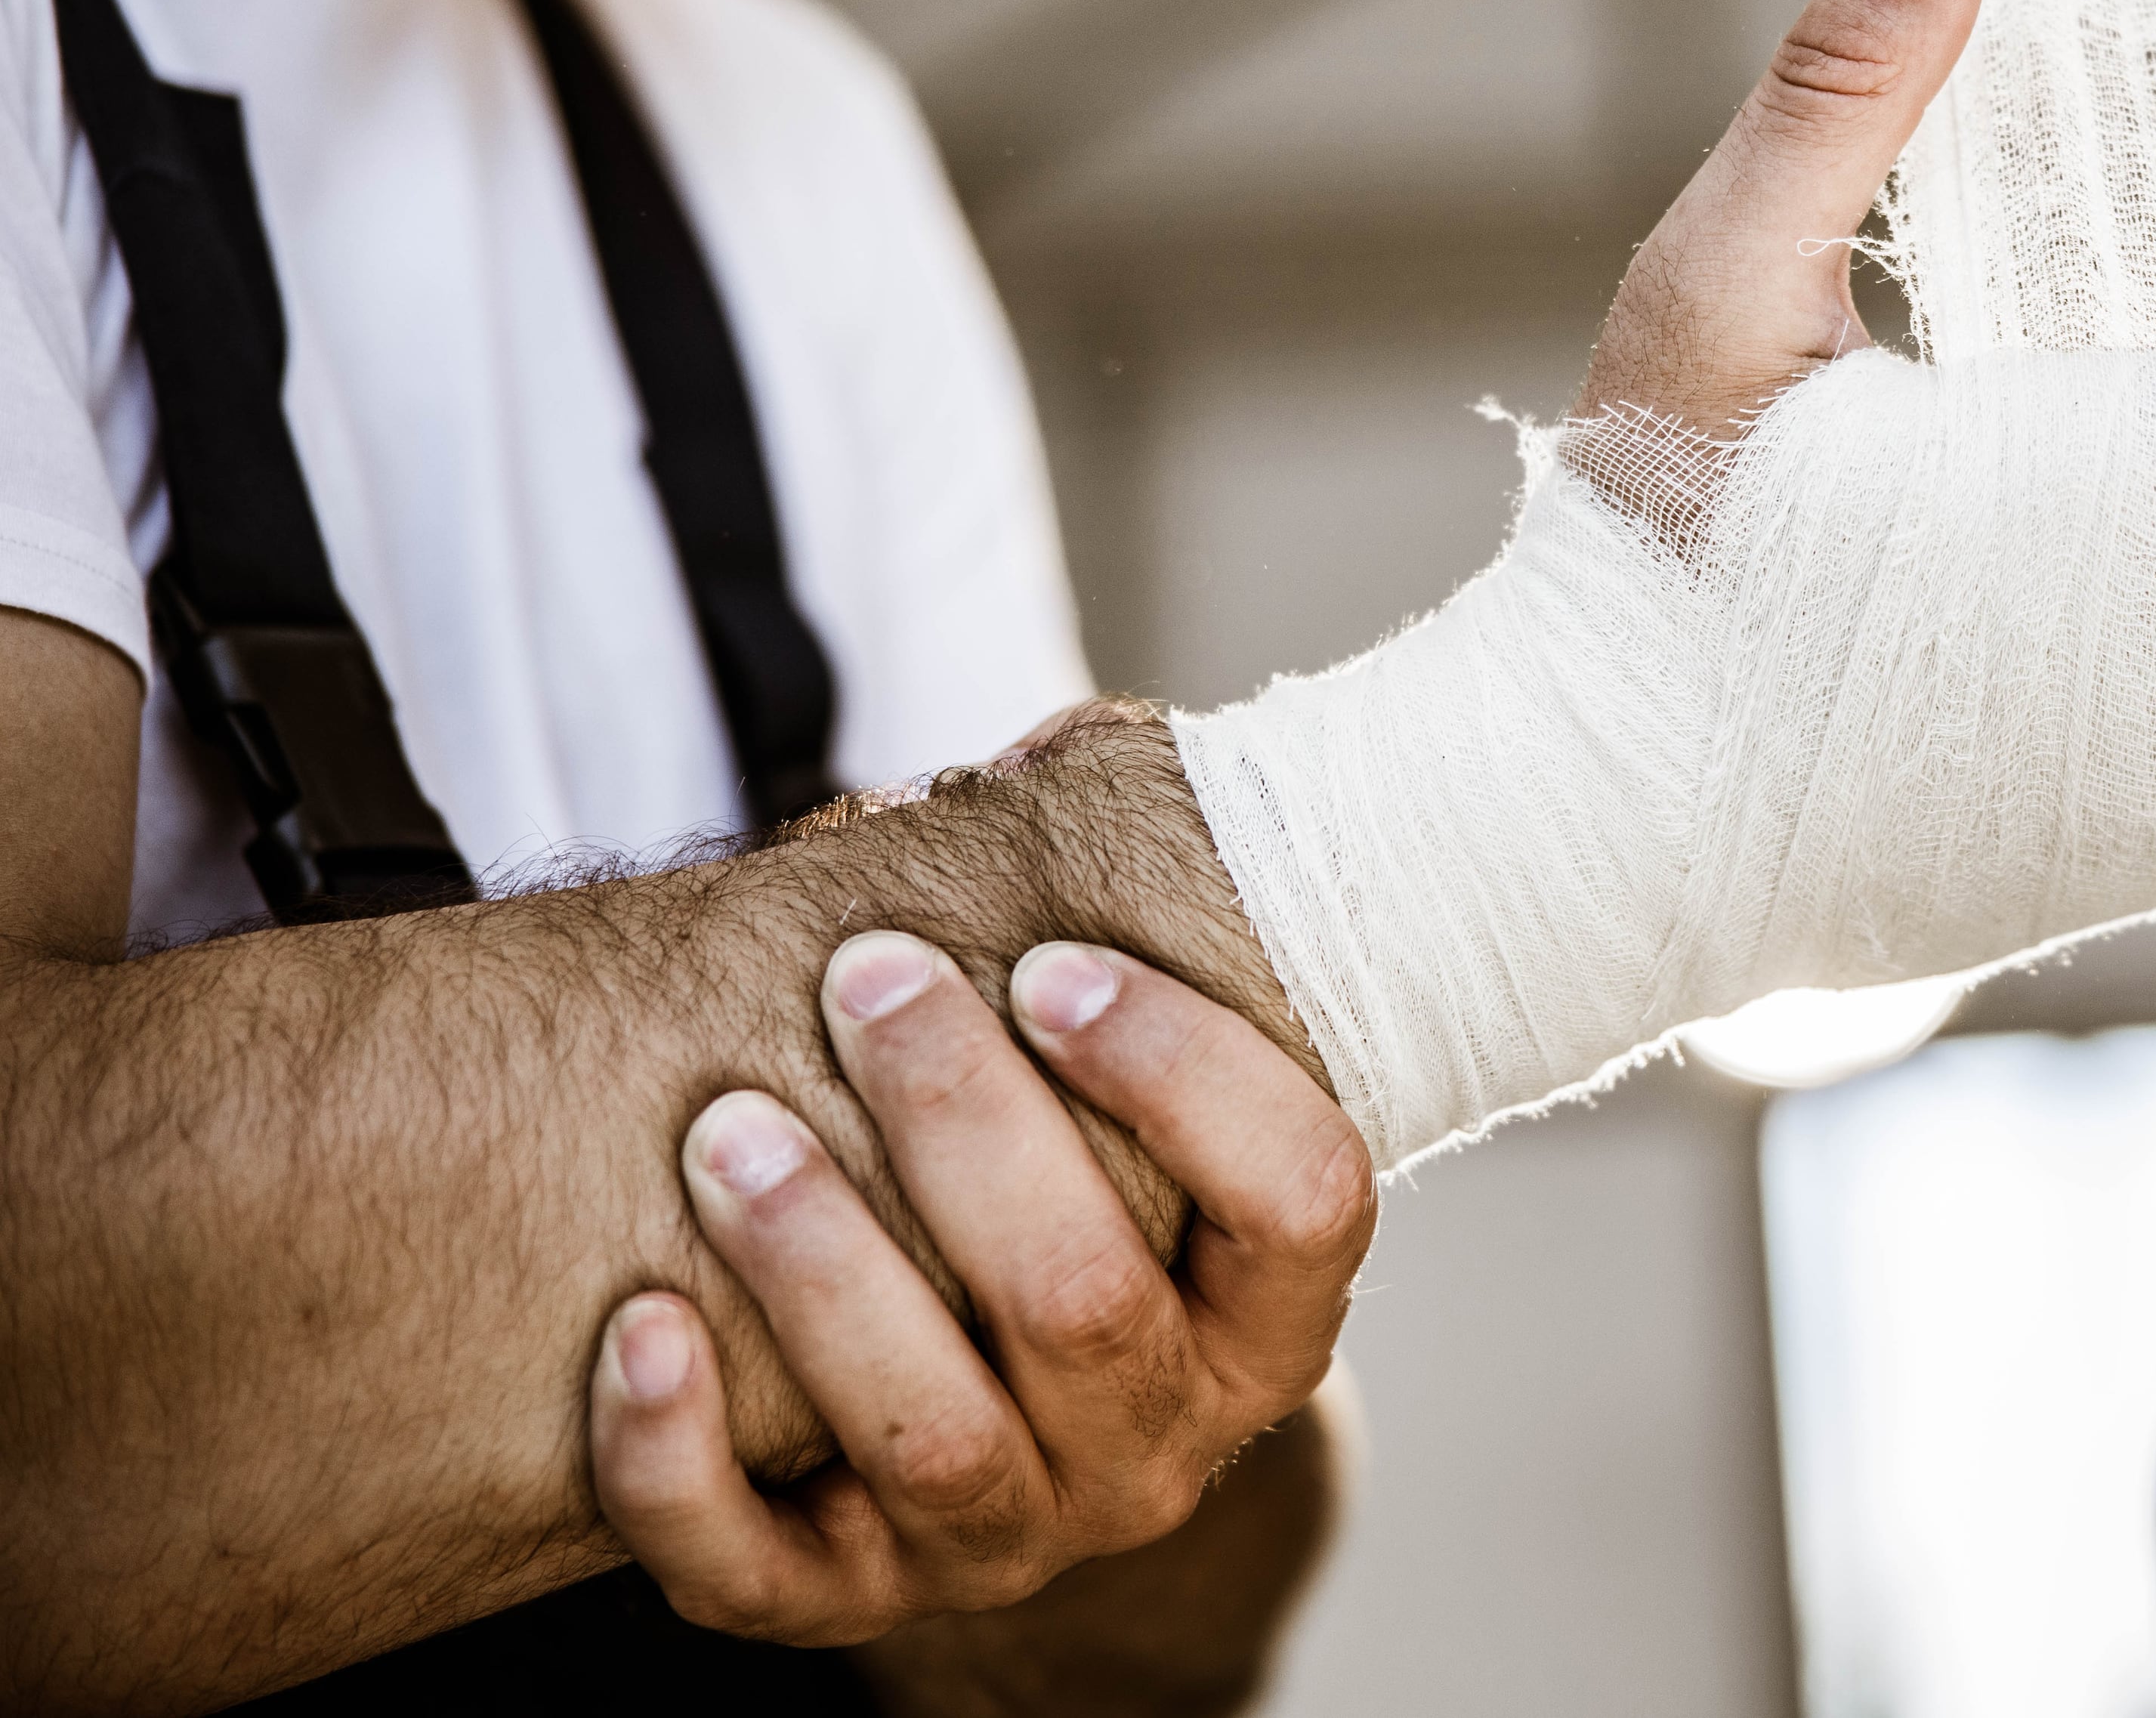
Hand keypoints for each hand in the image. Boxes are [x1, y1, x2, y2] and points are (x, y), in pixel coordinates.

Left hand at [587, 931, 1371, 1647]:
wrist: (994, 1403)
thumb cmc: (1058, 1164)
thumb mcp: (1119, 1072)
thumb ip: (1104, 925)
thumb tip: (1031, 771)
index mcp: (1268, 1312)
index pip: (1304, 1200)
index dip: (1189, 1077)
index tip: (1059, 964)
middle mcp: (1162, 1443)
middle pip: (1089, 1304)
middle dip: (965, 1128)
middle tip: (868, 977)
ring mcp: (1012, 1536)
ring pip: (932, 1436)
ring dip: (823, 1271)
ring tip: (728, 1128)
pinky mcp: (847, 1599)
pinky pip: (760, 1572)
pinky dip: (680, 1461)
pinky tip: (635, 1325)